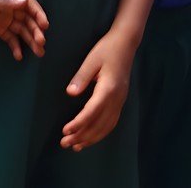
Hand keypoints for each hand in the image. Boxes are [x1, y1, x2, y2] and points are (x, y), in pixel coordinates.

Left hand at [0, 0, 49, 60]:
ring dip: (30, 40)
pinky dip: (16, 46)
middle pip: (26, 19)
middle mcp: (7, 8)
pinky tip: (19, 56)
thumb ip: (6, 2)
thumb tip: (25, 0)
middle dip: (36, 31)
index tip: (45, 26)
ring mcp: (2, 20)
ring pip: (21, 30)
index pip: (28, 4)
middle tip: (41, 44)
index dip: (38, 14)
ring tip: (38, 53)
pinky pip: (10, 38)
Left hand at [62, 29, 136, 149]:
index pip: (92, 112)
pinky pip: (112, 122)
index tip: (65, 131)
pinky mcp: (120, 101)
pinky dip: (101, 133)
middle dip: (81, 136)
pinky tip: (91, 137)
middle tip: (64, 143)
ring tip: (76, 146)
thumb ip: (81, 77)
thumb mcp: (91, 59)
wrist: (126, 43)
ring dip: (91, 138)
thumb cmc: (107, 49)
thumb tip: (70, 93)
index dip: (78, 124)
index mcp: (108, 88)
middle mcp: (116, 98)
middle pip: (99, 124)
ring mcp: (120, 101)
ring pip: (106, 127)